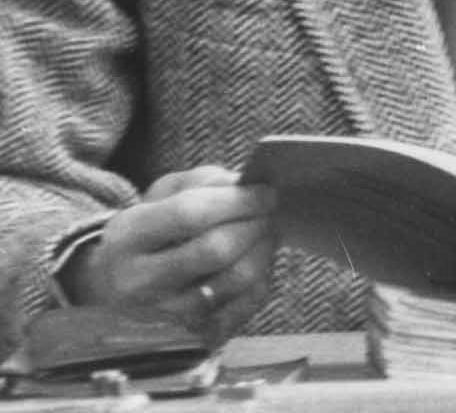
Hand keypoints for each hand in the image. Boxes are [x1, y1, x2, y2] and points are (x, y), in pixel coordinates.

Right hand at [64, 166, 276, 341]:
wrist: (117, 288)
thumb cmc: (151, 231)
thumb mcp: (163, 196)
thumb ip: (204, 183)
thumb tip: (247, 186)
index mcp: (128, 238)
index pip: (189, 214)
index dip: (236, 200)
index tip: (266, 190)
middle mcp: (139, 284)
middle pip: (215, 250)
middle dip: (254, 223)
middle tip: (271, 209)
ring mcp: (165, 318)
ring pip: (234, 280)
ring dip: (263, 248)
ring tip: (269, 229)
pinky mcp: (192, 339)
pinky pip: (244, 306)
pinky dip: (262, 277)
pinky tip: (259, 259)